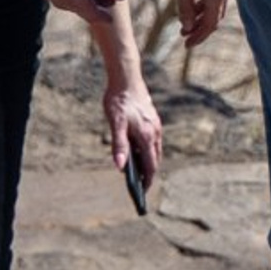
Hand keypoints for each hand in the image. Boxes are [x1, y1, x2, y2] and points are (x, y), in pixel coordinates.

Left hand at [103, 80, 163, 197]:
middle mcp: (155, 132)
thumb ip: (119, 145)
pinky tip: (138, 149)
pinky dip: (148, 148)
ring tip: (139, 171)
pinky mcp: (152, 118)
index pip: (151, 165)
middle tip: (140, 185)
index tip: (143, 191)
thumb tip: (120, 166)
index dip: (148, 180)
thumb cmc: (119, 100)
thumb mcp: (115, 124)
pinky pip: (153, 139)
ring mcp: (155, 125)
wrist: (126, 77)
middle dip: (149, 172)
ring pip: (155, 148)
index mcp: (147, 136)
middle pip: (155, 159)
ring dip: (149, 160)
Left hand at [164, 0, 230, 45]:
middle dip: (200, 27)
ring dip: (201, 13)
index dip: (199, 36)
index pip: (210, 25)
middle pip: (215, 16)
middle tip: (185, 35)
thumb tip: (187, 25)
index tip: (187, 44)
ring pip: (215, 2)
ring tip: (186, 18)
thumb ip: (184, 7)